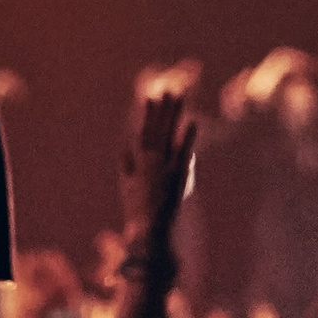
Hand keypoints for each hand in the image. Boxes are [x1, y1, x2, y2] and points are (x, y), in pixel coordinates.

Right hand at [119, 85, 196, 257]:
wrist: (148, 229)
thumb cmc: (138, 209)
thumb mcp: (126, 185)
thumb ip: (126, 164)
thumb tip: (125, 148)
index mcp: (138, 160)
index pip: (144, 131)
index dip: (148, 114)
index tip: (151, 97)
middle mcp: (149, 160)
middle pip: (158, 128)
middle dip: (163, 108)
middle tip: (170, 89)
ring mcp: (163, 166)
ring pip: (169, 134)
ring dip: (174, 115)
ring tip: (180, 98)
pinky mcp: (176, 176)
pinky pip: (183, 152)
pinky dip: (188, 137)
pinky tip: (193, 122)